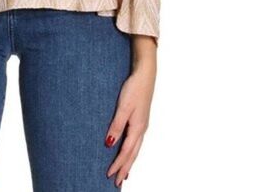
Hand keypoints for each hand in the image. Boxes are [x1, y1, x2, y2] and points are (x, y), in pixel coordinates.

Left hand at [105, 35, 156, 186]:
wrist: (145, 74)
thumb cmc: (134, 88)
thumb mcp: (123, 106)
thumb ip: (116, 125)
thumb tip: (109, 144)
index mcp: (138, 128)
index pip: (126, 152)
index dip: (118, 165)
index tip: (109, 176)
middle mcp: (142, 129)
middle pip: (132, 154)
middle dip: (125, 169)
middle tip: (118, 183)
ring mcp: (142, 124)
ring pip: (135, 149)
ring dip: (129, 162)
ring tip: (124, 174)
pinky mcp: (141, 119)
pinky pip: (136, 141)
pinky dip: (132, 150)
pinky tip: (129, 150)